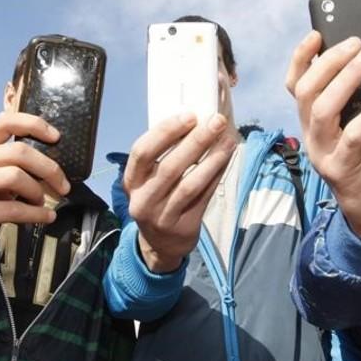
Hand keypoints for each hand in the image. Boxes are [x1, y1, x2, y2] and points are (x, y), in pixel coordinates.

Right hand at [0, 112, 70, 252]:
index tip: (56, 137)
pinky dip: (36, 214)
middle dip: (48, 168)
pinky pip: (12, 210)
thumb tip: (51, 164)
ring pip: (16, 177)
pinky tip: (46, 217)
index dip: (34, 124)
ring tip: (42, 202)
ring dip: (38, 192)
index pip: (4, 122)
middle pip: (18, 152)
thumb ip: (9, 162)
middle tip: (63, 184)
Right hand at [124, 113, 235, 272]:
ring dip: (212, 159)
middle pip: (170, 167)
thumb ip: (163, 156)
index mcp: (131, 181)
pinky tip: (226, 158)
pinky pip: (203, 196)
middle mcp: (143, 199)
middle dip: (196, 141)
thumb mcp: (148, 181)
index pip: (142, 152)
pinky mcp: (183, 226)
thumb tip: (195, 121)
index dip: (165, 132)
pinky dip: (216, 175)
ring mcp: (162, 215)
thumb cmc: (157, 199)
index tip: (190, 116)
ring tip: (228, 140)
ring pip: (190, 184)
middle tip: (216, 121)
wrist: (160, 244)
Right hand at [286, 32, 360, 244]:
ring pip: (320, 109)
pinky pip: (351, 136)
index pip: (298, 84)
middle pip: (306, 90)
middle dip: (329, 61)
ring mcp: (323, 151)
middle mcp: (314, 132)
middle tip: (358, 44)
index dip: (302, 58)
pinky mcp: (340, 169)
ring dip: (344, 79)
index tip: (318, 34)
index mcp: (319, 118)